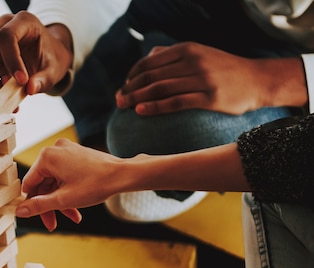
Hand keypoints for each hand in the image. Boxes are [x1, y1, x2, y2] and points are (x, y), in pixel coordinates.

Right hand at [0, 11, 72, 97]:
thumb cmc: (51, 58)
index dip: (10, 59)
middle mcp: (2, 25)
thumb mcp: (55, 69)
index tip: (22, 81)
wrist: (49, 58)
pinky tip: (4, 97)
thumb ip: (44, 79)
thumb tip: (30, 89)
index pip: (6, 35)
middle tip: (9, 84)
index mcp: (23, 21)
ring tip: (5, 95)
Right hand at [16, 138, 127, 230]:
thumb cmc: (96, 184)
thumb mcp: (63, 199)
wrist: (123, 175)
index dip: (32, 204)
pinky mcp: (75, 155)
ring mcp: (66, 151)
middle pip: (43, 184)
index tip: (37, 218)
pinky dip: (68, 191)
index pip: (30, 184)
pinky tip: (76, 208)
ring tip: (71, 217)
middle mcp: (54, 150)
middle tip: (53, 224)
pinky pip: (64, 176)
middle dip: (49, 205)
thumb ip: (39, 206)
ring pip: (55, 182)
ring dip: (60, 201)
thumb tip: (20, 211)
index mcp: (47, 157)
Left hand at [116, 42, 270, 115]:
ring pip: (160, 88)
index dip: (132, 75)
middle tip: (118, 100)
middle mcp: (193, 61)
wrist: (257, 80)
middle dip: (130, 88)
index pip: (150, 62)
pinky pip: (176, 103)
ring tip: (123, 106)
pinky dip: (155, 107)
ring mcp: (202, 79)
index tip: (123, 86)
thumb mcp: (200, 53)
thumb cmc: (223, 69)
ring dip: (137, 97)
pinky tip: (140, 111)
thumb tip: (149, 56)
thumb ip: (173, 54)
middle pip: (152, 76)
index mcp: (187, 49)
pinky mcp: (210, 98)